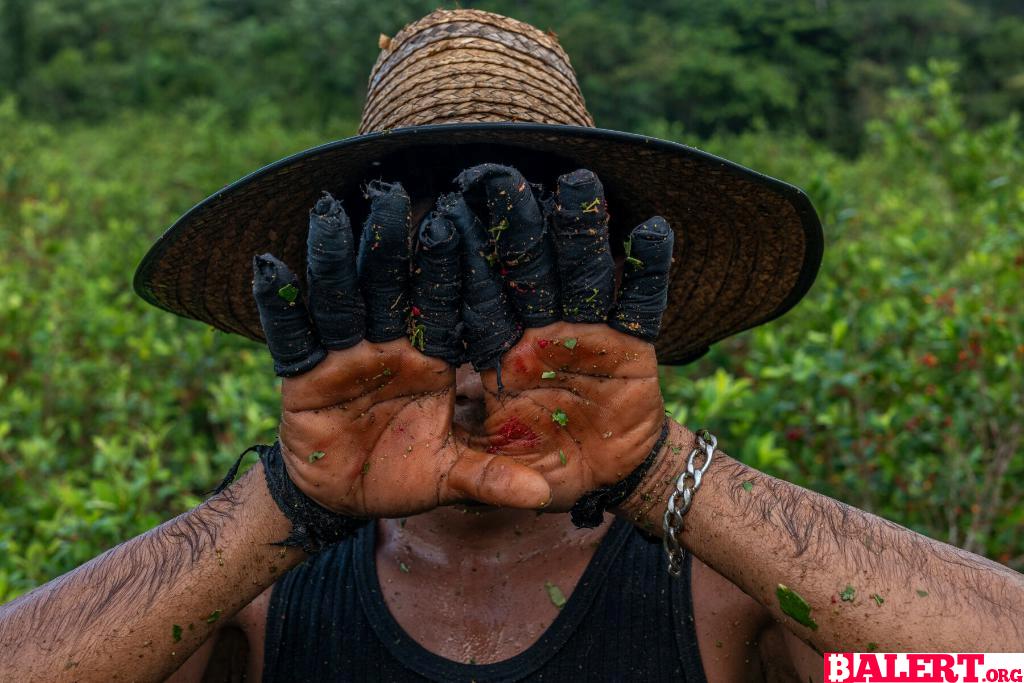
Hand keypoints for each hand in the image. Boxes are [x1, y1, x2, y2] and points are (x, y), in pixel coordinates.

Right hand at [252, 183, 549, 517]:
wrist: (344, 498)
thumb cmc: (405, 476)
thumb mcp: (451, 478)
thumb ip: (492, 477)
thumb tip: (543, 497)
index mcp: (436, 361)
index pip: (446, 309)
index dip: (452, 272)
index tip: (462, 227)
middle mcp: (392, 348)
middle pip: (391, 290)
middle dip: (391, 247)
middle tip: (394, 196)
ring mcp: (346, 357)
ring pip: (340, 300)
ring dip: (335, 259)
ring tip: (330, 213)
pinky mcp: (304, 374)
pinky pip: (291, 337)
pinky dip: (279, 305)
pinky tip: (269, 266)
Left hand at [448, 165, 672, 511]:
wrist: (598, 475)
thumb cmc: (534, 466)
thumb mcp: (497, 473)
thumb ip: (478, 471)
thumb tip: (438, 457)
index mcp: (499, 356)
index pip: (478, 304)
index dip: (463, 267)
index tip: (445, 221)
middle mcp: (539, 336)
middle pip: (528, 275)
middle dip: (518, 231)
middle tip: (502, 180)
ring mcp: (586, 337)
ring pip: (582, 277)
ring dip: (581, 233)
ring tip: (579, 185)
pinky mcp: (633, 348)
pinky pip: (642, 306)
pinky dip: (650, 272)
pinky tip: (654, 231)